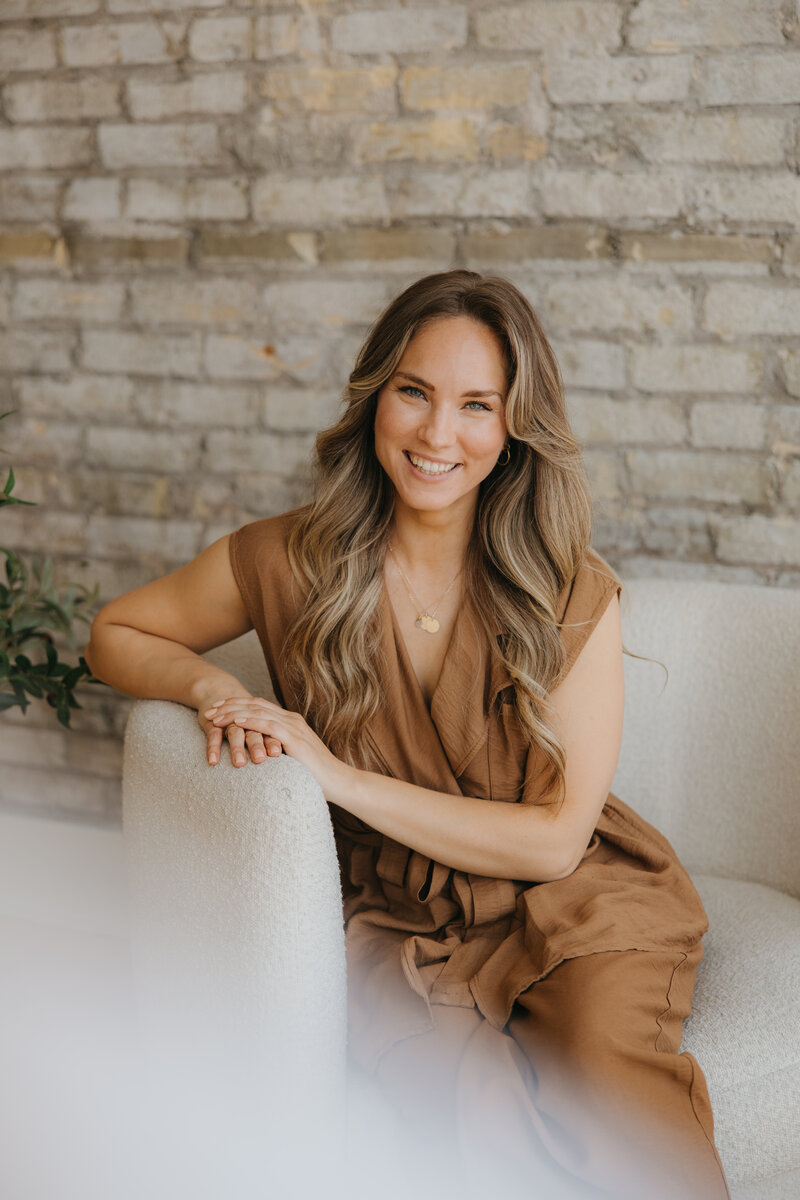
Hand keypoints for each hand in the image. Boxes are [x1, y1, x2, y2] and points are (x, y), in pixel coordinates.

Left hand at [203, 695, 348, 792]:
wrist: (338, 781)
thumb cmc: (315, 775)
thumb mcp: (291, 759)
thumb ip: (277, 751)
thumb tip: (259, 756)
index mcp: (290, 722)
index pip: (258, 706)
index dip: (236, 705)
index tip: (217, 708)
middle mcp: (291, 719)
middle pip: (254, 704)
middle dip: (229, 705)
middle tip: (209, 710)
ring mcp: (293, 727)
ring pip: (257, 712)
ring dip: (233, 712)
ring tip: (214, 716)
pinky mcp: (294, 739)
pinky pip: (267, 725)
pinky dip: (250, 721)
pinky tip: (234, 722)